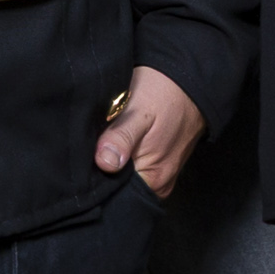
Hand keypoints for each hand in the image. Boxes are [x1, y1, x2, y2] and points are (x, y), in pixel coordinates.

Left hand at [93, 66, 205, 195]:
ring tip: (105, 142)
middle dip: (102, 172)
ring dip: (113, 163)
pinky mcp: (160, 165)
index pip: (112, 194)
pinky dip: (123, 159)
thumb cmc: (164, 94)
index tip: (84, 161)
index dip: (95, 179)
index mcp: (152, 179)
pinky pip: (135, 169)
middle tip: (94, 146)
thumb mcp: (139, 112)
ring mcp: (161, 175)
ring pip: (126, 178)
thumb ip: (121, 139)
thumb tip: (104, 163)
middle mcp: (158, 185)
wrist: (190, 80)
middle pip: (119, 188)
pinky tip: (117, 142)